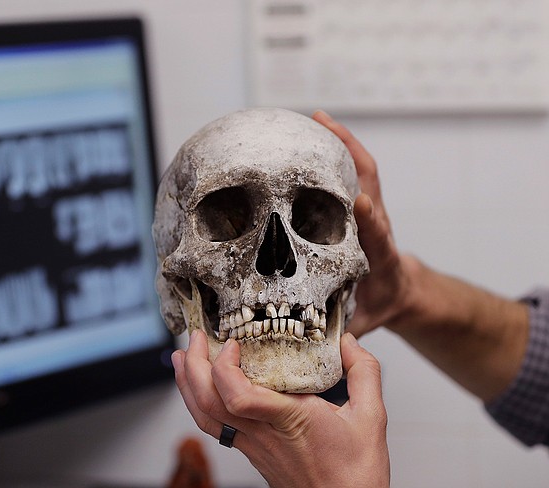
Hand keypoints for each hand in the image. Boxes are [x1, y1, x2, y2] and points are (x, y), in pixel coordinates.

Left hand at [171, 330, 389, 487]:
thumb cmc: (355, 472)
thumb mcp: (371, 417)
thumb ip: (363, 373)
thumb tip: (348, 341)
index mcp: (288, 420)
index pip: (238, 397)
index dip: (224, 368)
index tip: (231, 343)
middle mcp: (262, 434)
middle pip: (209, 403)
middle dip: (193, 366)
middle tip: (194, 336)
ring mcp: (252, 445)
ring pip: (204, 416)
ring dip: (187, 384)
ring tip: (182, 356)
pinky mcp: (251, 452)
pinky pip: (214, 427)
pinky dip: (199, 402)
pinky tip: (200, 388)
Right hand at [313, 110, 413, 336]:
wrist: (402, 290)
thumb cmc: (381, 303)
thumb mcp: (366, 321)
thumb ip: (346, 331)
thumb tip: (319, 345)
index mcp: (379, 254)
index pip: (378, 233)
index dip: (370, 218)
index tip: (360, 202)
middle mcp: (376, 225)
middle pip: (369, 184)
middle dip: (349, 156)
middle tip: (321, 130)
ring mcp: (371, 211)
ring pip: (362, 170)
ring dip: (343, 142)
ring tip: (314, 118)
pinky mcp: (364, 204)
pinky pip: (355, 170)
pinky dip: (340, 147)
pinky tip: (317, 129)